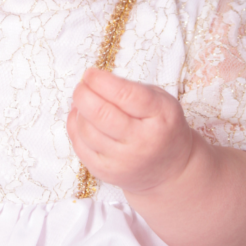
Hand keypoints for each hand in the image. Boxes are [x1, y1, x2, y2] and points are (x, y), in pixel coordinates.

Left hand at [67, 68, 193, 193]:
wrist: (170, 169)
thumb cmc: (162, 127)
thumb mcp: (161, 101)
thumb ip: (132, 89)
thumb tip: (93, 82)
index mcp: (159, 117)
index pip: (125, 95)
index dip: (101, 81)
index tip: (90, 73)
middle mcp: (141, 142)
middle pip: (101, 114)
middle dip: (83, 94)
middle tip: (82, 85)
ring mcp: (122, 160)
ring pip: (86, 130)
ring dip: (79, 110)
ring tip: (84, 101)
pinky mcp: (106, 172)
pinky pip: (80, 146)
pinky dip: (75, 127)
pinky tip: (81, 117)